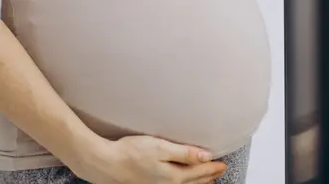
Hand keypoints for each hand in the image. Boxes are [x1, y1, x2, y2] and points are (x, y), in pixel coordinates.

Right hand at [73, 135, 227, 183]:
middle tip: (219, 171)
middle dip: (207, 176)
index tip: (222, 163)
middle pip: (194, 182)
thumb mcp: (160, 148)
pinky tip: (180, 182)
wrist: (106, 165)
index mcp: (174, 176)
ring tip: (206, 179)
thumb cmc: (131, 153)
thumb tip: (206, 156)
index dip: (211, 167)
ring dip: (197, 183)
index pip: (199, 172)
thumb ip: (184, 153)